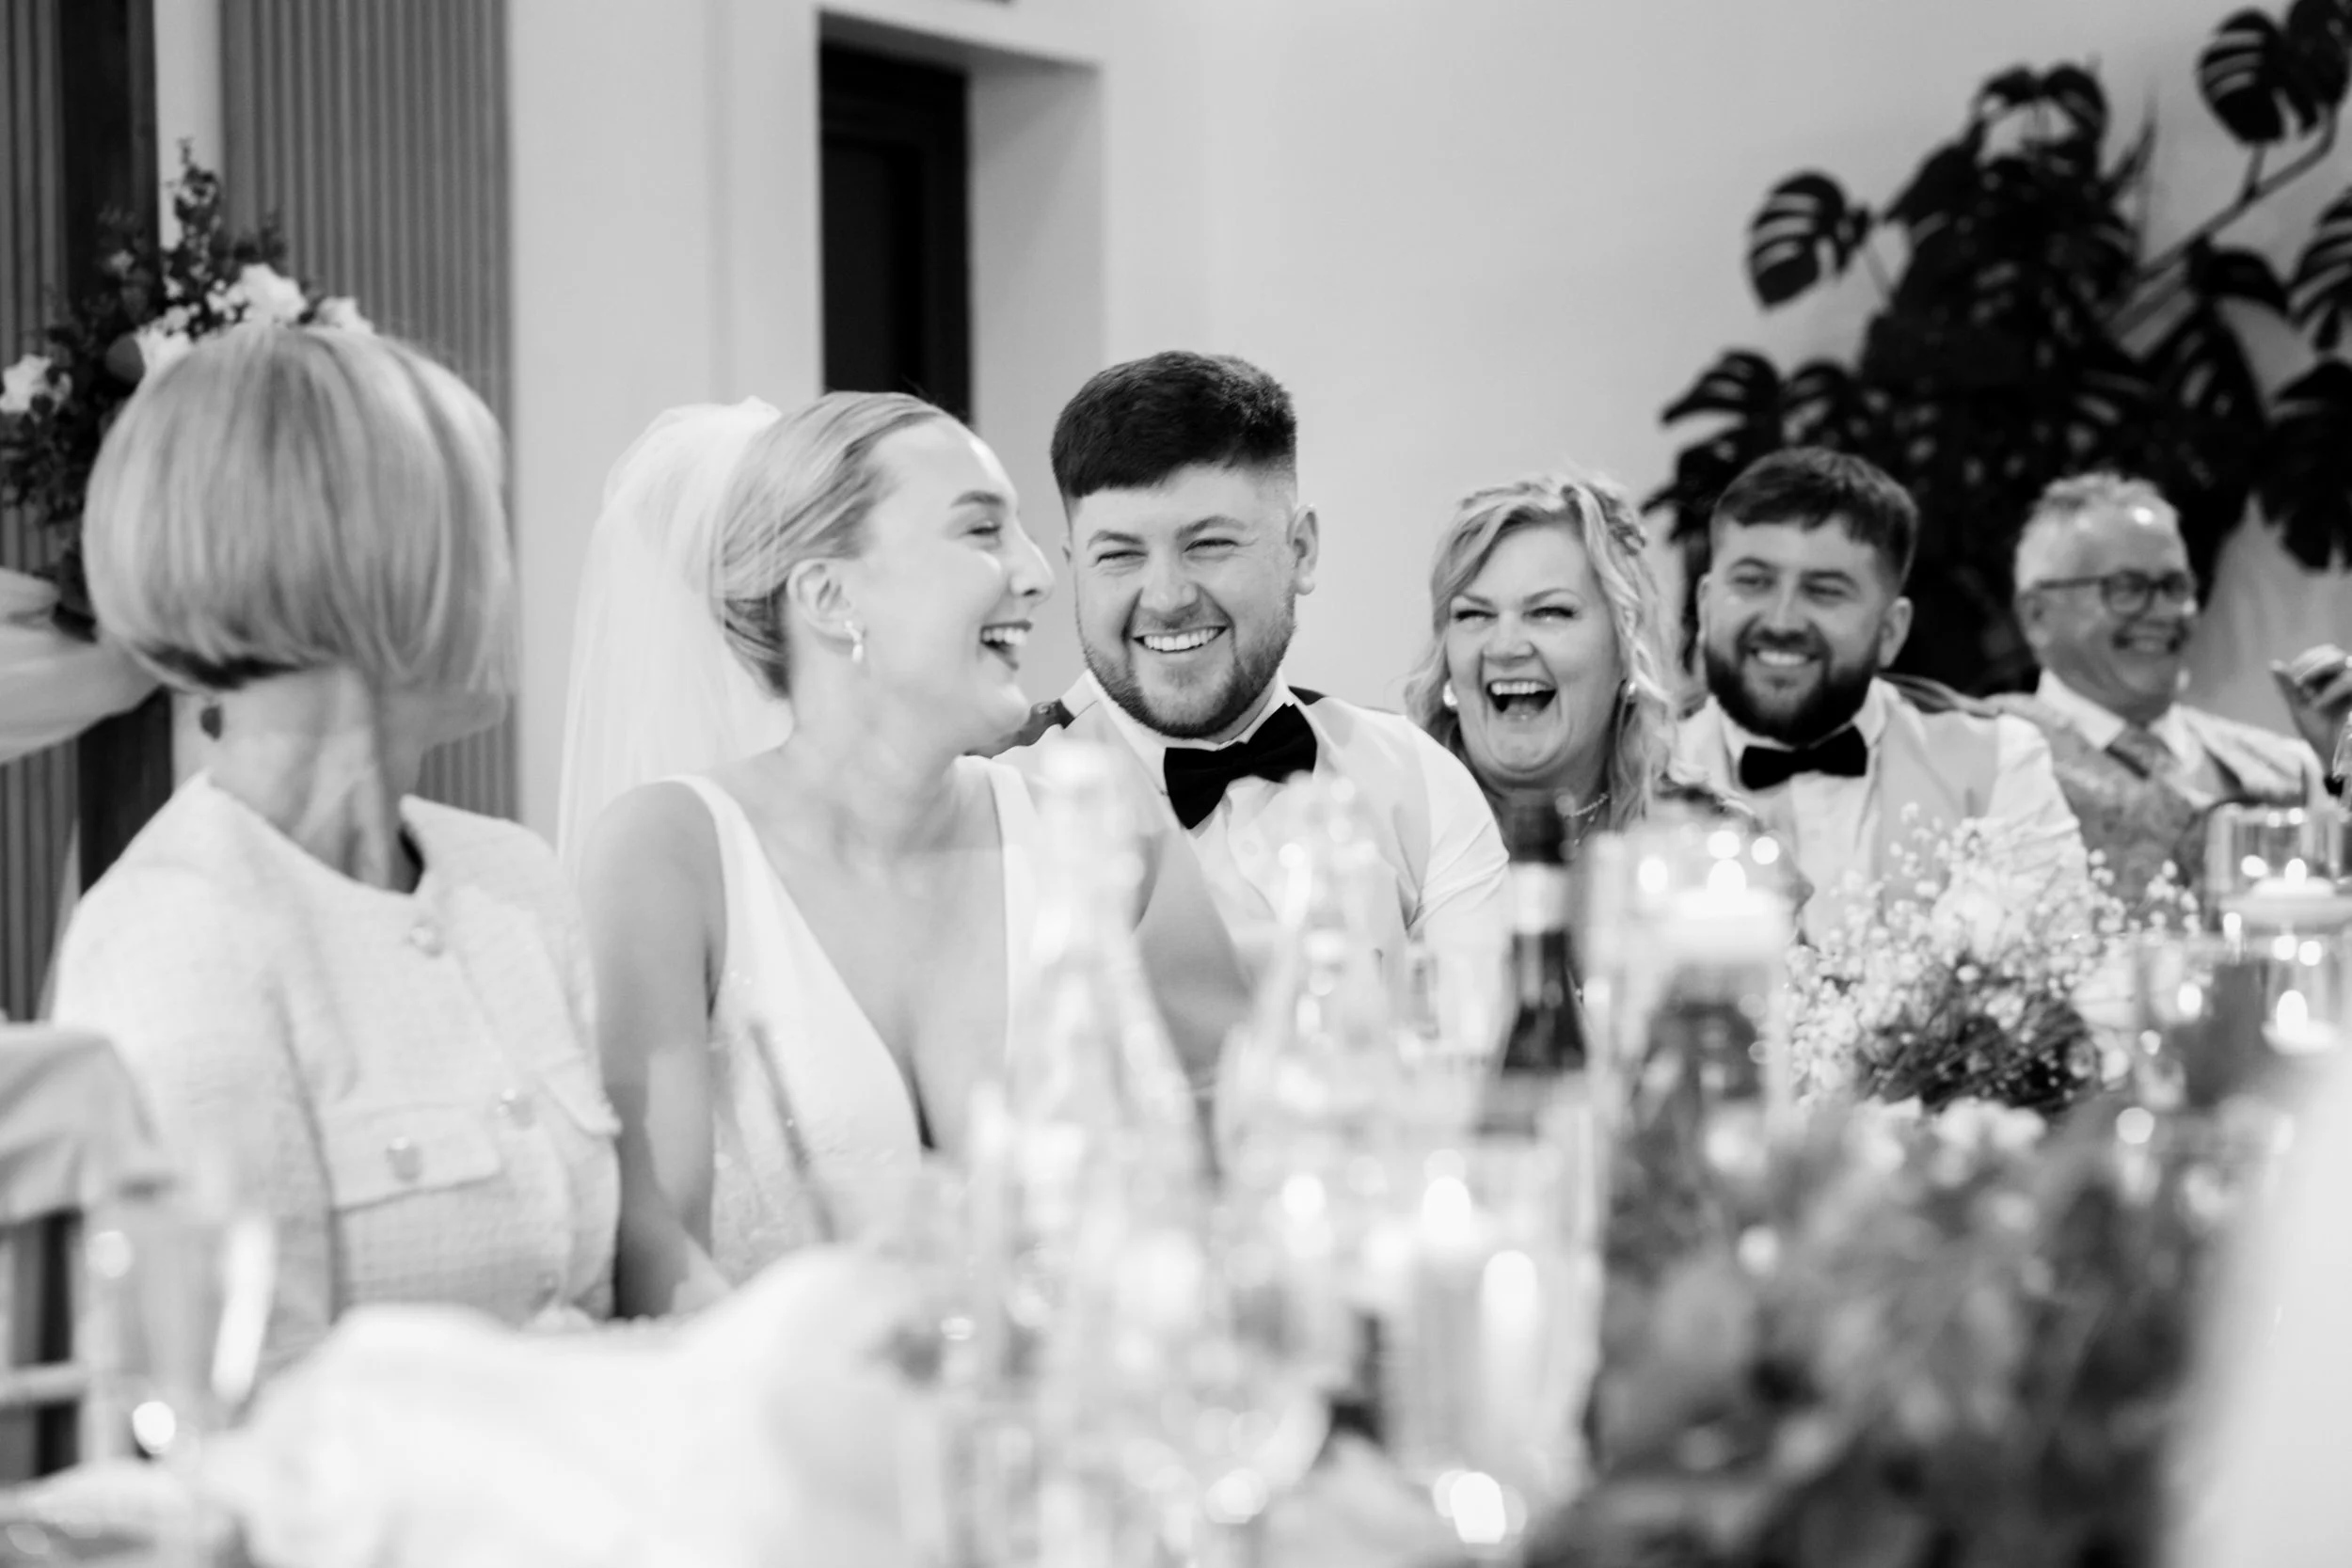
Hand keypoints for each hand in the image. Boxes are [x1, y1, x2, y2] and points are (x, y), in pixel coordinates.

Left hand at [2268, 645, 2351, 768]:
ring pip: (2343, 661)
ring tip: (2303, 690)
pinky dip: (2332, 690)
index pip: (2324, 653)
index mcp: (2332, 678)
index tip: (2294, 679)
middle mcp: (2346, 679)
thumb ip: (2290, 687)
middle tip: (2298, 683)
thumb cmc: (2319, 732)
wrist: (2333, 755)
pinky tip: (2317, 704)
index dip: (2307, 660)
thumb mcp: (2300, 708)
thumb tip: (2274, 664)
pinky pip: (2349, 681)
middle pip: (2333, 653)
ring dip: (2319, 670)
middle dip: (2311, 663)